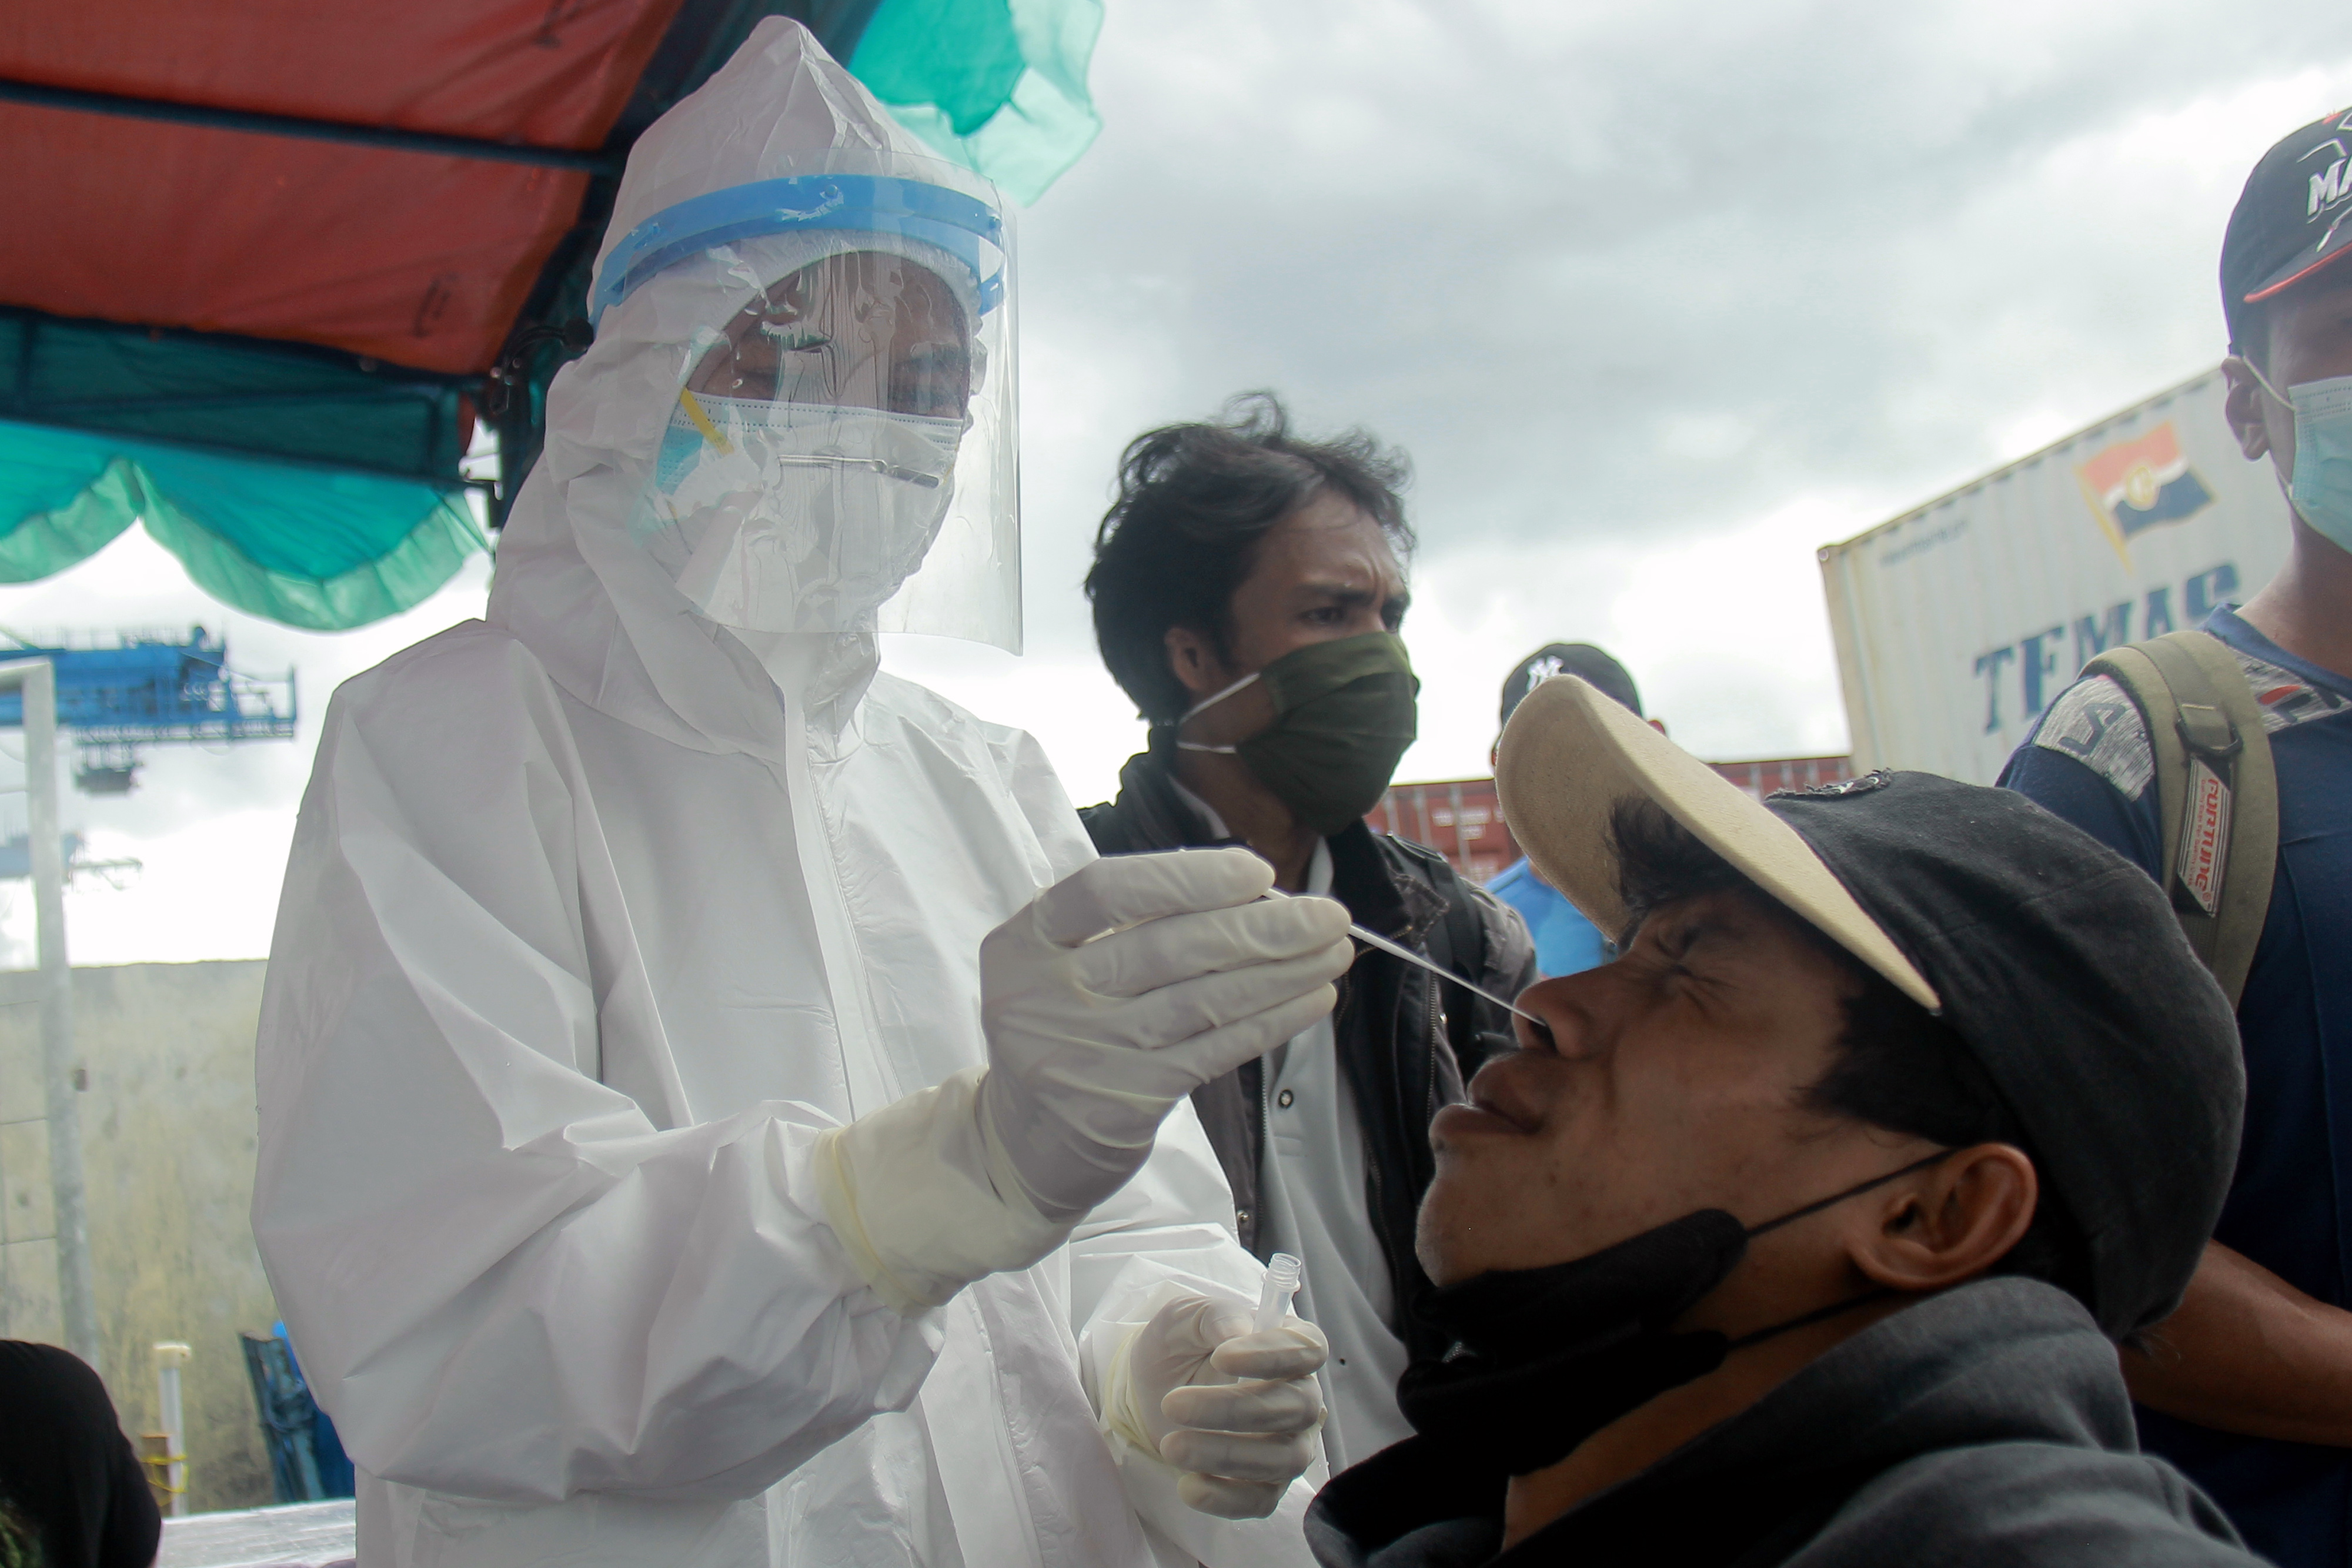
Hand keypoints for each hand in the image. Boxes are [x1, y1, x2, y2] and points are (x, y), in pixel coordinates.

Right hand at [977, 850, 1351, 1220]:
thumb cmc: (1065, 1032)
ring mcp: (1083, 1054)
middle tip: (1329, 915)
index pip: (1106, 891)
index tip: (1259, 872)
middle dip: (1261, 928)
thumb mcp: (1065, 966)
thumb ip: (1132, 929)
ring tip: (1335, 953)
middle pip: (1167, 947)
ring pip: (1200, 1002)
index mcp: (1025, 941)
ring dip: (1280, 974)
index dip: (1187, 876)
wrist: (1022, 1146)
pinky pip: (1212, 1052)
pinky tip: (1313, 1000)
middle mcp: (1044, 995)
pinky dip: (1269, 1023)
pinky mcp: (1122, 1105)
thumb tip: (1255, 897)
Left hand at [1112, 1293, 1328, 1519]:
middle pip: (1297, 1407)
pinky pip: (1263, 1500)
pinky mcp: (1268, 1484)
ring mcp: (1291, 1443)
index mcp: (1290, 1345)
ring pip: (1285, 1458)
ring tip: (1172, 1446)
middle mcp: (1302, 1395)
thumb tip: (1236, 1334)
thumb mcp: (1184, 1317)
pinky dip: (1226, 1498)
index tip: (1220, 1358)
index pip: (1308, 1349)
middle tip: (1174, 1405)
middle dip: (1235, 1409)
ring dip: (1228, 1455)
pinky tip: (1187, 1485)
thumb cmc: (1179, 1344)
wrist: (1151, 1390)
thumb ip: (1212, 1316)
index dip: (1272, 1355)